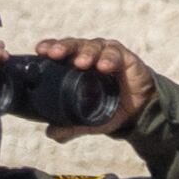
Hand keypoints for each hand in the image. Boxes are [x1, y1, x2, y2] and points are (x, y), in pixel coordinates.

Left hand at [35, 36, 152, 138]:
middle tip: (55, 54)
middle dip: (63, 47)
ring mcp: (106, 54)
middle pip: (73, 45)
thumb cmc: (109, 107)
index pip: (58, 51)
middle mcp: (88, 56)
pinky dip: (110, 58)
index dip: (49, 47)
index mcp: (74, 65)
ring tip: (81, 63)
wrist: (139, 111)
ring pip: (93, 46)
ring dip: (86, 52)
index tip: (40, 51)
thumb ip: (70, 127)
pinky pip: (116, 53)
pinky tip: (105, 67)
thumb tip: (51, 133)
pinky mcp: (126, 57)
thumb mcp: (89, 120)